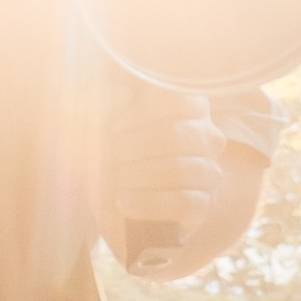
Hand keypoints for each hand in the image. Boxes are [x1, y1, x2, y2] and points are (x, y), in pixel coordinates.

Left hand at [106, 88, 225, 274]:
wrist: (108, 201)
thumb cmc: (103, 152)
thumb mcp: (92, 122)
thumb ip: (99, 100)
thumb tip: (121, 95)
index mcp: (185, 105)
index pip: (180, 98)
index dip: (143, 112)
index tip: (114, 126)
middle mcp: (204, 135)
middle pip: (174, 136)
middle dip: (132, 147)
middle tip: (109, 157)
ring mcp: (207, 171)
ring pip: (180, 170)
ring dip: (137, 175)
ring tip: (115, 179)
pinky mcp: (203, 205)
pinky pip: (183, 203)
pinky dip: (147, 203)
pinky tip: (123, 201)